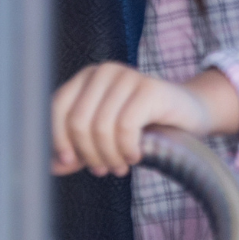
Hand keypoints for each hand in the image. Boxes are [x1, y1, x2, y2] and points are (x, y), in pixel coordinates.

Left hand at [51, 63, 238, 176]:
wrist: (187, 116)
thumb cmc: (141, 128)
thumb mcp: (102, 140)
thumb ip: (76, 151)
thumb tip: (50, 166)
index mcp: (86, 78)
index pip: (57, 108)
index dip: (58, 140)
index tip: (71, 164)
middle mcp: (104, 70)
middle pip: (78, 121)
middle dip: (89, 154)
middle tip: (104, 169)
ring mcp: (128, 75)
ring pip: (101, 127)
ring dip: (110, 156)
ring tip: (120, 166)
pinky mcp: (149, 87)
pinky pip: (125, 127)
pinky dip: (127, 149)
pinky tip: (136, 155)